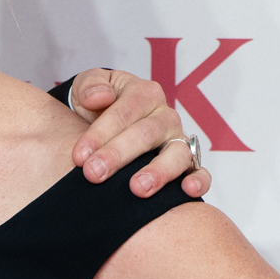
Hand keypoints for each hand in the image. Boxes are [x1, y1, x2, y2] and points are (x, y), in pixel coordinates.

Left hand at [66, 69, 210, 198]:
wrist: (105, 125)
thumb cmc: (96, 108)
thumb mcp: (87, 89)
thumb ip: (90, 86)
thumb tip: (99, 97)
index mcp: (143, 94)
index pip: (124, 112)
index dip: (100, 133)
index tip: (79, 156)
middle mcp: (165, 117)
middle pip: (146, 134)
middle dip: (118, 155)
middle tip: (94, 174)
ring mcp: (178, 142)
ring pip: (176, 154)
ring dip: (158, 172)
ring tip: (138, 189)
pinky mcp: (187, 165)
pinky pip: (200, 172)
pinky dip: (198, 181)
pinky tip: (186, 192)